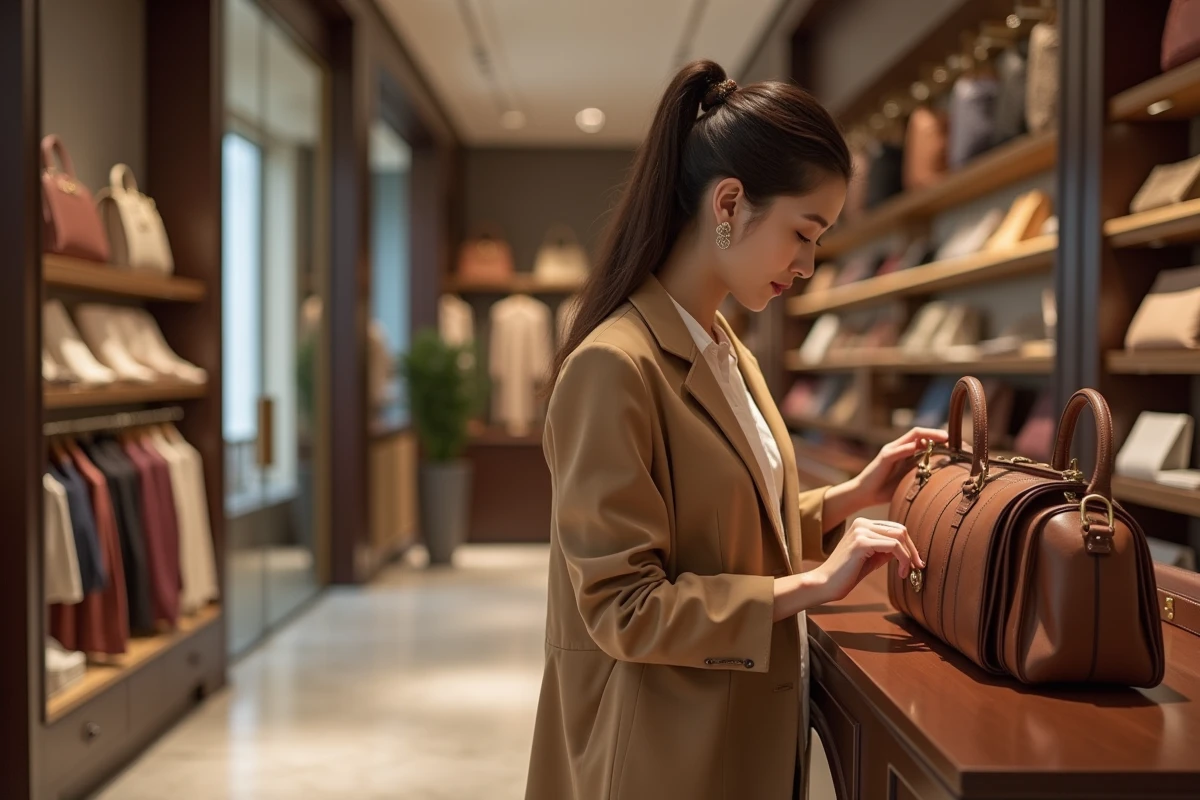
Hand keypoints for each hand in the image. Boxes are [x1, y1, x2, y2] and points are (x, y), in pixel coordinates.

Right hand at [808, 517, 923, 604]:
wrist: (825, 584)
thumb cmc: (847, 574)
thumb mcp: (872, 558)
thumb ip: (887, 550)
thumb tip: (909, 549)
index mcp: (863, 524)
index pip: (895, 528)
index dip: (909, 545)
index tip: (914, 563)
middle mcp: (862, 523)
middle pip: (900, 530)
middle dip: (913, 550)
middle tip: (917, 567)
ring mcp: (861, 531)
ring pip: (899, 537)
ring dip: (908, 556)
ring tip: (905, 573)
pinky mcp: (861, 542)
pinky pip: (893, 547)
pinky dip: (903, 560)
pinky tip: (900, 573)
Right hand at [853, 427, 948, 506]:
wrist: (864, 494)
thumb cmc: (886, 489)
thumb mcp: (907, 479)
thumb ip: (919, 472)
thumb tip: (941, 475)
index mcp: (903, 451)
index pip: (922, 438)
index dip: (937, 437)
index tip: (953, 442)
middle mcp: (897, 447)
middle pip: (918, 433)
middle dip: (936, 433)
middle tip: (951, 437)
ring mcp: (890, 451)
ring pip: (911, 437)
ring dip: (928, 435)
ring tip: (943, 438)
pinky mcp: (883, 458)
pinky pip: (897, 451)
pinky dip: (908, 449)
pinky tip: (919, 448)